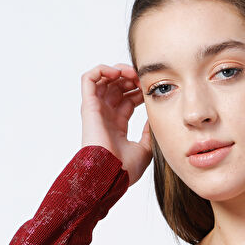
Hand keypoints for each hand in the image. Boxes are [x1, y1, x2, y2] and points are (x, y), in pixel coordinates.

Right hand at [80, 62, 152, 186]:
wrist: (110, 174)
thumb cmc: (124, 169)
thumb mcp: (145, 149)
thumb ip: (149, 133)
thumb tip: (155, 117)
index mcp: (118, 126)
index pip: (127, 100)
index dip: (139, 90)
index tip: (150, 89)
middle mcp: (106, 116)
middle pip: (117, 88)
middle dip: (131, 78)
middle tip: (143, 79)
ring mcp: (96, 110)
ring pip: (104, 80)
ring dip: (119, 71)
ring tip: (132, 73)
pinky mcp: (88, 106)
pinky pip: (89, 79)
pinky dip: (102, 70)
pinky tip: (117, 73)